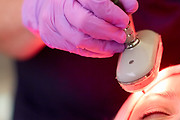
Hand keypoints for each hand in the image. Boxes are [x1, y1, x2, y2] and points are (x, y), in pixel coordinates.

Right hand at [22, 0, 137, 56]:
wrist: (46, 3)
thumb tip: (131, 6)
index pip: (95, 3)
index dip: (112, 14)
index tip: (124, 21)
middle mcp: (59, 5)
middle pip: (85, 23)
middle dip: (108, 33)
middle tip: (122, 37)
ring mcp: (52, 22)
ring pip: (80, 40)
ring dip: (103, 46)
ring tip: (117, 46)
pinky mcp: (50, 36)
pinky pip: (76, 49)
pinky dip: (94, 52)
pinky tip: (105, 50)